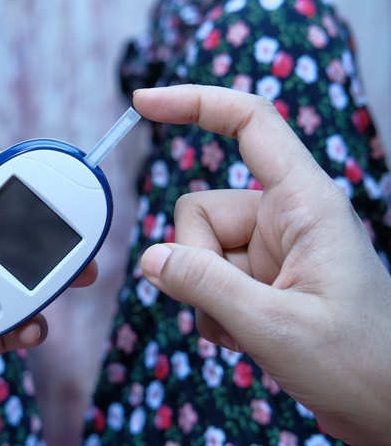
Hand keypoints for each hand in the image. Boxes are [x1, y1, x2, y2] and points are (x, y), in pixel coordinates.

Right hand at [136, 85, 390, 444]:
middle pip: (198, 211)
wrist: (385, 409)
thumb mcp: (276, 325)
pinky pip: (206, 277)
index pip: (250, 123)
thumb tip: (151, 258)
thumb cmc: (358, 363)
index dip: (196, 103)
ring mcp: (270, 249)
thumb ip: (205, 285)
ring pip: (196, 250)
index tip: (145, 103)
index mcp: (305, 204)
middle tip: (234, 308)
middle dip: (196, 262)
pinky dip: (212, 310)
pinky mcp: (259, 277)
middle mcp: (285, 217)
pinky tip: (243, 337)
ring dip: (206, 295)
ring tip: (247, 328)